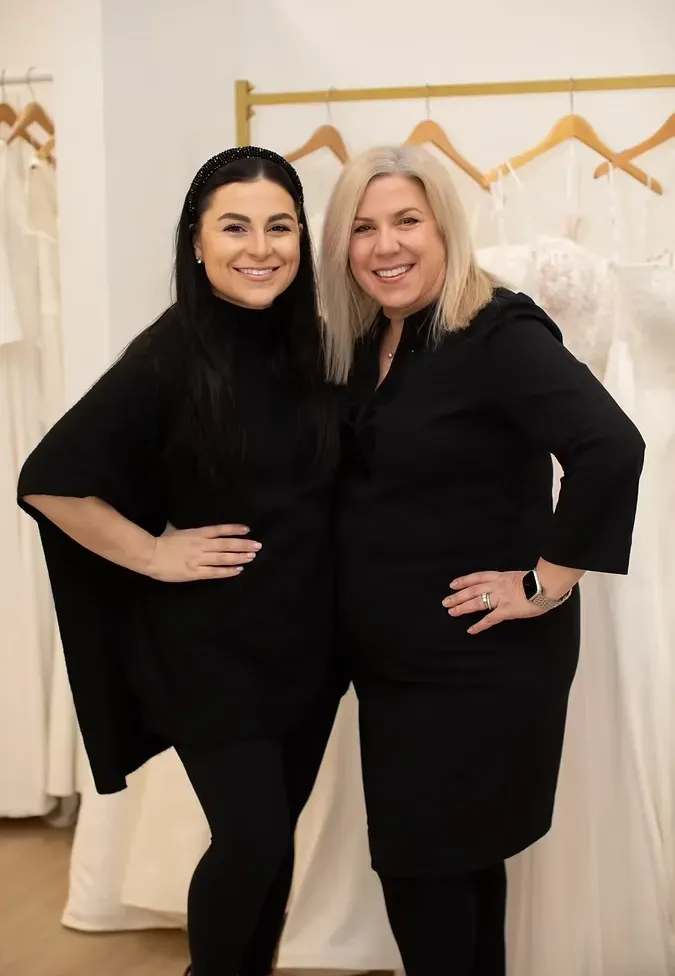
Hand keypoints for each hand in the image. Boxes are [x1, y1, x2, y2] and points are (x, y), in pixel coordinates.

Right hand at [146, 523, 260, 582]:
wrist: (149, 554)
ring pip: (223, 557)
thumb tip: (179, 523)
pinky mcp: (195, 572)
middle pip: (226, 544)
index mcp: (197, 534)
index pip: (219, 530)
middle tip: (257, 546)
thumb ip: (185, 529)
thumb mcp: (174, 530)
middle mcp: (201, 545)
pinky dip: (227, 571)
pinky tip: (238, 570)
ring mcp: (199, 559)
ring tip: (251, 556)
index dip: (234, 529)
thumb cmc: (161, 541)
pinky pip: (214, 572)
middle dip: (243, 545)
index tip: (247, 530)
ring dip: (239, 557)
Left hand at [442, 570, 544, 634]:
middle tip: (446, 601)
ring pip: (477, 602)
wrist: (546, 585)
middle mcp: (496, 586)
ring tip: (451, 612)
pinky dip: (479, 625)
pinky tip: (471, 630)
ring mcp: (500, 598)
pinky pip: (490, 619)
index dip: (464, 581)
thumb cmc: (537, 582)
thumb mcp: (518, 577)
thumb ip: (508, 583)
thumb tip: (504, 589)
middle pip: (472, 590)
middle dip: (458, 596)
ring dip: (463, 607)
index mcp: (500, 576)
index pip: (477, 577)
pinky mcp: (506, 610)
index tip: (453, 584)